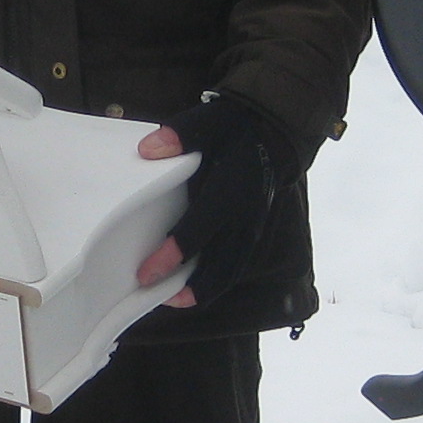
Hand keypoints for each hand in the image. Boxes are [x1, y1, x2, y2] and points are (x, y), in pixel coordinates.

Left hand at [133, 94, 294, 310]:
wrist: (277, 133)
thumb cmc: (237, 130)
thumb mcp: (208, 123)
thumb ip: (180, 135)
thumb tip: (149, 150)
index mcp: (230, 192)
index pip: (197, 232)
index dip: (171, 256)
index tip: (146, 273)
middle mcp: (245, 217)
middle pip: (218, 267)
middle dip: (189, 288)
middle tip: (158, 297)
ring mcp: (253, 229)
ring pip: (230, 272)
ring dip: (203, 290)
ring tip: (174, 299)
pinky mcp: (255, 234)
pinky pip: (236, 266)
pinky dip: (216, 281)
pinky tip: (194, 285)